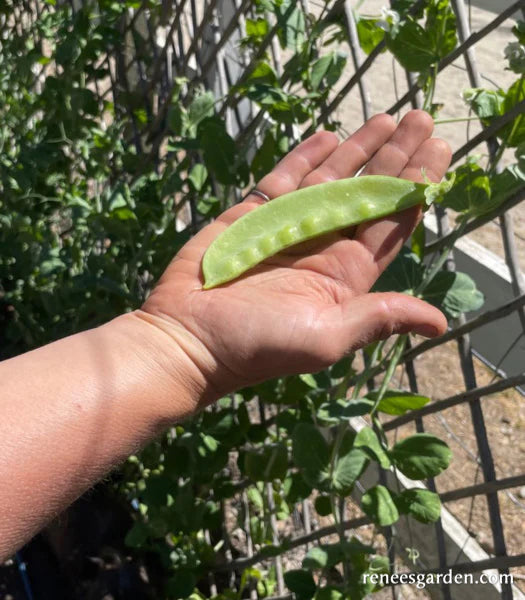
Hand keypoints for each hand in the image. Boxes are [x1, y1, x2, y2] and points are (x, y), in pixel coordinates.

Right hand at [138, 110, 450, 404]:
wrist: (187, 340)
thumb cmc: (257, 345)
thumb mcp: (325, 337)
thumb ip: (378, 318)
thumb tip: (438, 322)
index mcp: (344, 275)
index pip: (389, 223)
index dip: (414, 187)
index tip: (438, 151)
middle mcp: (321, 247)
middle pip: (367, 194)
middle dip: (395, 157)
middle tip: (421, 120)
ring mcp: (287, 228)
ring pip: (330, 180)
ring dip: (357, 149)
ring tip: (385, 118)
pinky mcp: (252, 217)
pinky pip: (284, 179)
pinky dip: (305, 157)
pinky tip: (328, 136)